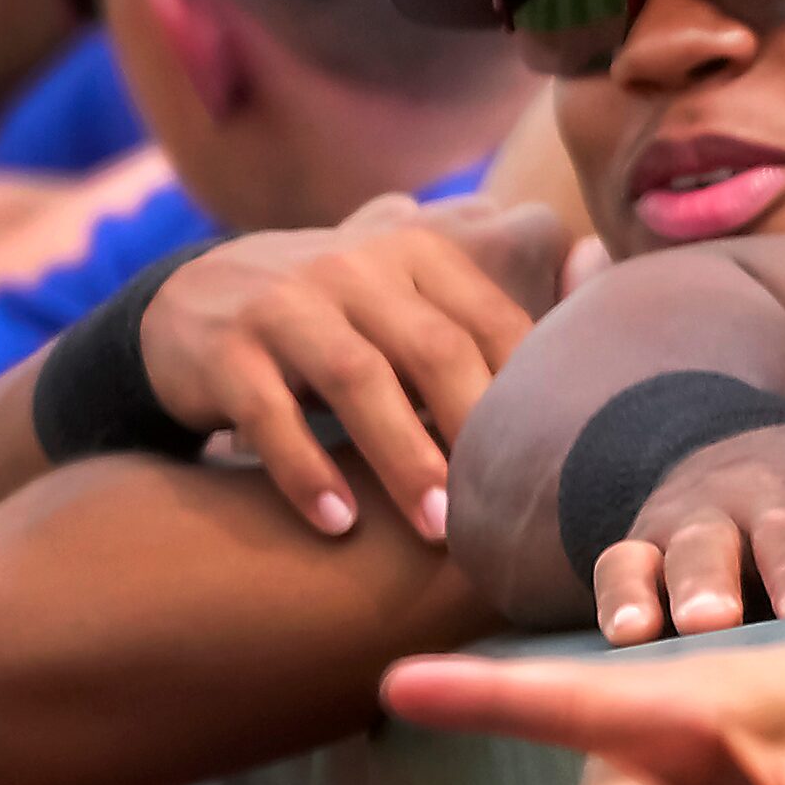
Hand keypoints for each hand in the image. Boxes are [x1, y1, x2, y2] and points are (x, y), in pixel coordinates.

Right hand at [137, 194, 572, 538]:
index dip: (526, 393)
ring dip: (401, 457)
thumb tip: (594, 265)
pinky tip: (338, 525)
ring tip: (436, 529)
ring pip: (356, 378)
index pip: (488, 322)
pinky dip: (307, 471)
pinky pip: (269, 413)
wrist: (191, 302)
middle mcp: (353, 267)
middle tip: (503, 508)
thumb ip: (487, 296)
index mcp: (414, 254)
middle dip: (473, 431)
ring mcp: (284, 303)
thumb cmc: (335, 315)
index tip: (556, 464)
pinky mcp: (226, 350)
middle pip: (431, 348)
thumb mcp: (406, 291)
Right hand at [593, 424, 784, 645]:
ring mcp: (689, 521)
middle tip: (736, 616)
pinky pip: (620, 563)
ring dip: (679, 588)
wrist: (733, 456)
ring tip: (668, 627)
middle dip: (748, 575)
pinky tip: (622, 635)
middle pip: (750, 535)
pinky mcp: (638, 543)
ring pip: (682, 549)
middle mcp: (747, 501)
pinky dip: (619, 597)